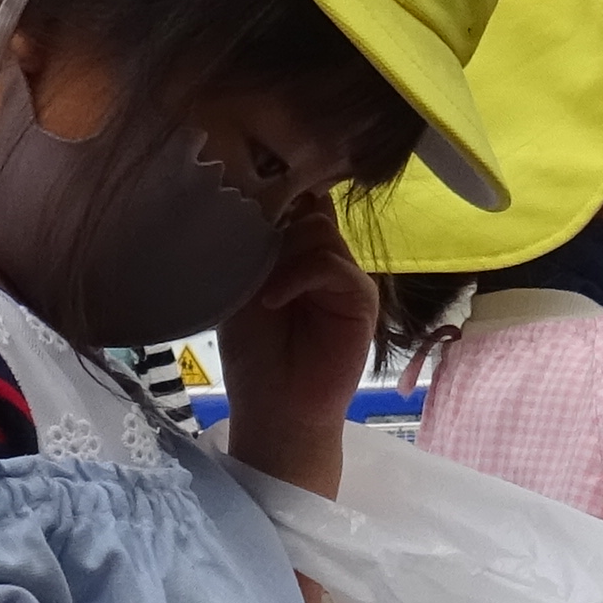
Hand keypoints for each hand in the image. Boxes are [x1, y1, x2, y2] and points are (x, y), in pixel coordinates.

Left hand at [213, 216, 381, 495]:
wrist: (275, 409)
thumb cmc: (253, 354)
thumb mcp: (240, 288)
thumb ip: (251, 246)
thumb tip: (253, 200)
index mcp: (297, 252)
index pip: (297, 201)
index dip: (274, 194)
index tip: (244, 198)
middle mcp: (324, 258)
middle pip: (309, 208)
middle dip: (275, 224)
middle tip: (248, 257)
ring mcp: (345, 276)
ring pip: (319, 230)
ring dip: (283, 252)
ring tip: (258, 288)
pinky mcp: (361, 299)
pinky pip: (334, 265)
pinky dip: (298, 276)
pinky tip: (273, 301)